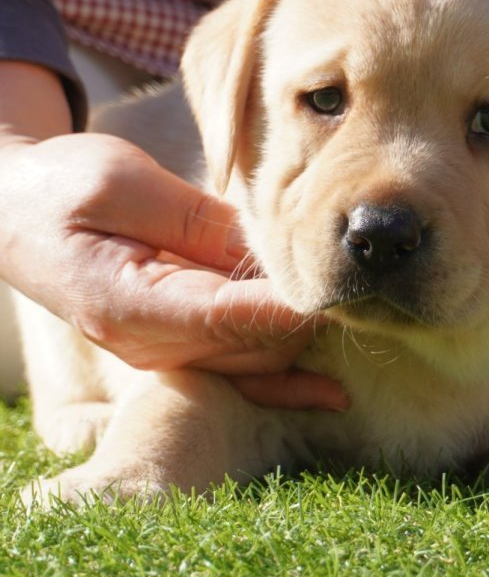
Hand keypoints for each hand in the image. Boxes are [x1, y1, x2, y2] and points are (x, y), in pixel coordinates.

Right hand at [0, 64, 346, 410]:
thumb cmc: (61, 189)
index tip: (342, 289)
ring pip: (253, 361)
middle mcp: (151, 342)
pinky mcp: (177, 341)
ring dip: (302, 341)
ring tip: (364, 319)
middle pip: (253, 345)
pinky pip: (237, 368)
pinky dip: (283, 377)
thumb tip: (266, 246)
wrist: (16, 214)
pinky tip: (328, 393)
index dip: (290, 306)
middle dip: (308, 320)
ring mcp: (165, 349)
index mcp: (131, 304)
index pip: (231, 317)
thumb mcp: (122, 183)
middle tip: (365, 289)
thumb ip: (195, 221)